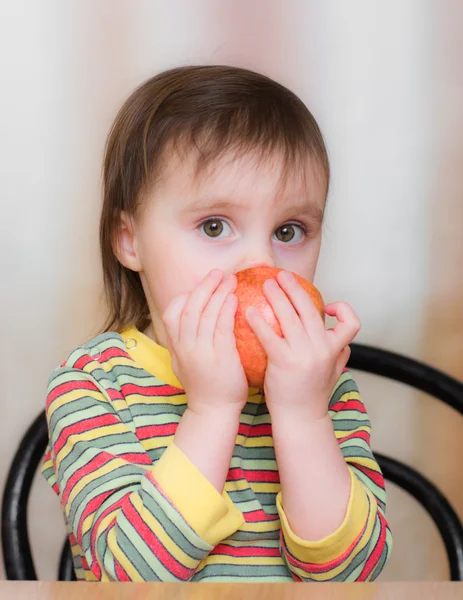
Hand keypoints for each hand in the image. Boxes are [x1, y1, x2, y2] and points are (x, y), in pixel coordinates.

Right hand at [162, 269, 248, 415]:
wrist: (213, 411)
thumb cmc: (205, 385)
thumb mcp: (186, 362)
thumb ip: (187, 341)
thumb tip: (195, 318)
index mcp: (176, 346)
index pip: (171, 312)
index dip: (185, 295)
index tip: (200, 286)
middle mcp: (185, 346)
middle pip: (190, 307)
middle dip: (204, 286)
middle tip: (218, 273)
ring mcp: (200, 352)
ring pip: (205, 314)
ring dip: (217, 293)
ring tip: (230, 280)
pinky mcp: (219, 357)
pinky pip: (222, 327)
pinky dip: (226, 310)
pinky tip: (235, 298)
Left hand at [245, 270, 360, 419]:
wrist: (300, 419)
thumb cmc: (312, 396)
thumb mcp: (333, 373)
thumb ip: (339, 355)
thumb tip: (342, 340)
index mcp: (336, 350)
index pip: (352, 323)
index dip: (342, 310)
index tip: (325, 306)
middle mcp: (323, 349)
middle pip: (310, 309)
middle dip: (295, 287)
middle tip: (281, 275)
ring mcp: (304, 354)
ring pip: (290, 315)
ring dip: (276, 295)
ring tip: (265, 284)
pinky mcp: (284, 361)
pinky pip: (269, 334)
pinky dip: (259, 320)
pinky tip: (248, 311)